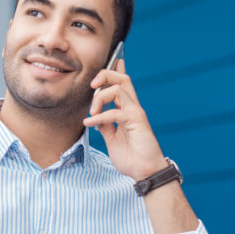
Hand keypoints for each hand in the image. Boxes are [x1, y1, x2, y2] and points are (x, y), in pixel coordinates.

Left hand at [83, 59, 166, 180]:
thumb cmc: (131, 156)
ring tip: (91, 113)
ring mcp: (136, 112)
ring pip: (119, 89)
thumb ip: (105, 125)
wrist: (143, 172)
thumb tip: (95, 117)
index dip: (116, 71)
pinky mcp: (137, 121)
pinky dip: (99, 116)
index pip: (123, 85)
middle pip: (122, 79)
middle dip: (106, 75)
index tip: (112, 61)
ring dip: (100, 97)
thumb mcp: (111, 138)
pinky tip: (90, 123)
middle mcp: (133, 107)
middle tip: (92, 85)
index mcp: (127, 110)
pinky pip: (115, 112)